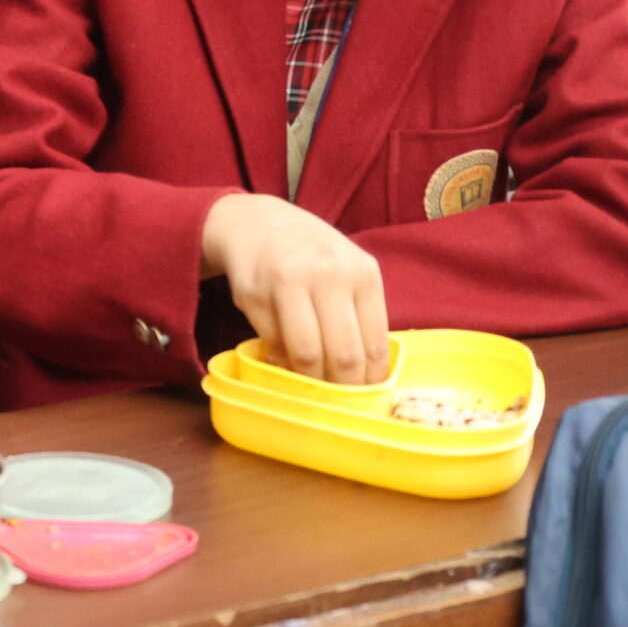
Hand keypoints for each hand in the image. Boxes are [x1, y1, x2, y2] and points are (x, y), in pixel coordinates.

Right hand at [199, 193, 389, 383]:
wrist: (256, 223)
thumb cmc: (310, 253)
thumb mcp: (347, 270)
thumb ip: (359, 312)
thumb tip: (366, 373)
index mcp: (362, 272)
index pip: (373, 343)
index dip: (370, 379)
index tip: (366, 396)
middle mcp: (327, 274)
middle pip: (342, 354)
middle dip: (342, 388)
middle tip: (340, 402)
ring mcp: (288, 282)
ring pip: (306, 354)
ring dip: (310, 380)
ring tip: (313, 387)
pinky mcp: (254, 293)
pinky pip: (273, 342)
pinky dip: (280, 357)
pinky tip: (284, 355)